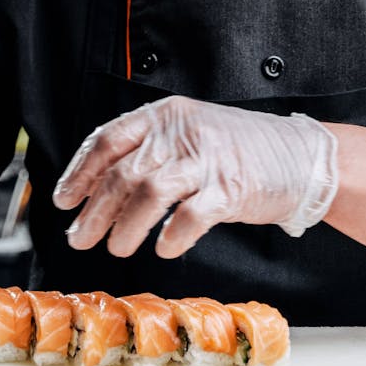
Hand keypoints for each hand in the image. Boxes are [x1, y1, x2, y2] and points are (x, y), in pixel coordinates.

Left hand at [53, 95, 337, 257]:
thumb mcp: (189, 135)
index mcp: (165, 115)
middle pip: (123, 173)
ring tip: (116, 248)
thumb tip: (97, 188)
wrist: (301, 156)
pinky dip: (172, 237)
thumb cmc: (238, 150)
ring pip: (149, 194)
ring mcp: (208, 160)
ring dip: (126, 227)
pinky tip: (165, 250)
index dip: (80, 171)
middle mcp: (183, 133)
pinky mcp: (232, 189)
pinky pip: (191, 217)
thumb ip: (149, 153)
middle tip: (79, 237)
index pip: (108, 139)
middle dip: (94, 210)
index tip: (64, 200)